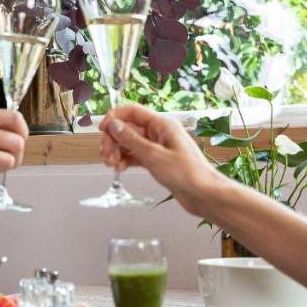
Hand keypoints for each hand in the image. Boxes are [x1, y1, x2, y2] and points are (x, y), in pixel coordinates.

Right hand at [98, 105, 221, 215]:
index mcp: (163, 124)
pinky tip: (120, 168)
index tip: (102, 129)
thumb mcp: (154, 155)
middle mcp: (160, 133)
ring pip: (130, 143)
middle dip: (114, 139)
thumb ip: (131, 139)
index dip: (114, 117)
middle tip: (106, 154)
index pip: (132, 111)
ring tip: (111, 164)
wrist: (204, 195)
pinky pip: (136, 155)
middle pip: (129, 128)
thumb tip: (114, 125)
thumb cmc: (188, 174)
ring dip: (118, 151)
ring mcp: (159, 147)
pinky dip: (126, 160)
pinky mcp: (158, 161)